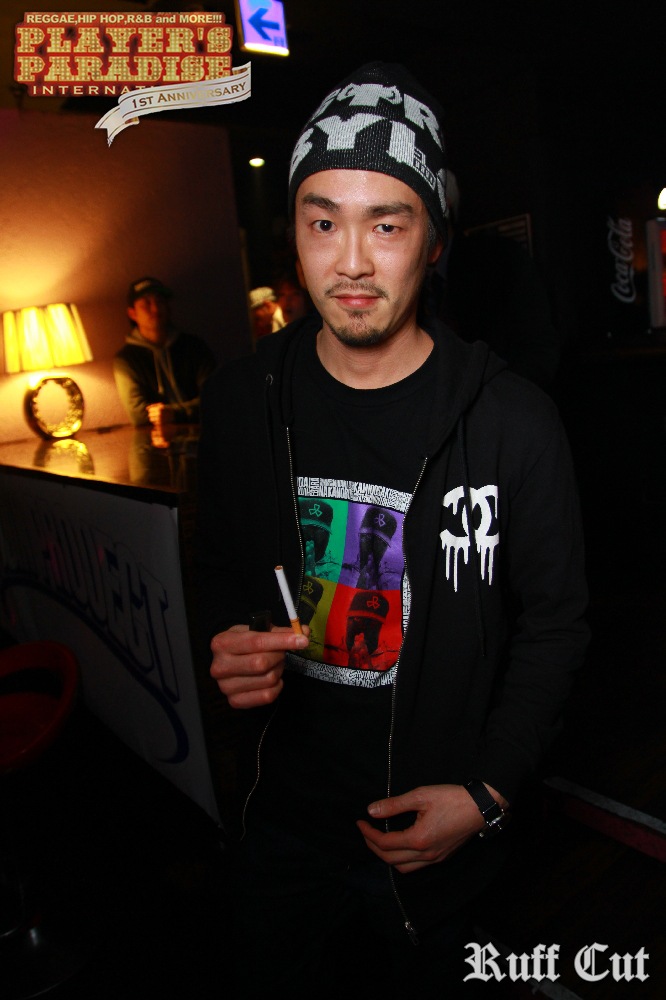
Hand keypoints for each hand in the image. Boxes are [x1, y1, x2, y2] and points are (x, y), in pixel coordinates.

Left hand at [146, 402, 174, 426]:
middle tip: (158, 415)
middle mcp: (159, 414)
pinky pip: (154, 423)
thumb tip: (146, 408)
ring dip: (154, 419)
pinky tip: (160, 421)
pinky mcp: (161, 425)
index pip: (150, 410)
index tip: (157, 411)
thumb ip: (153, 406)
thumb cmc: (168, 410)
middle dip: (153, 415)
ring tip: (159, 418)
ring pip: (151, 419)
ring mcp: (160, 420)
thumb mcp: (162, 406)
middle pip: (150, 415)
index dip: (153, 410)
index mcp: (159, 409)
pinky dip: (156, 422)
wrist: (176, 416)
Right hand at [210, 624, 308, 708]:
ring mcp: (225, 686)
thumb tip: (303, 632)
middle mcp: (220, 666)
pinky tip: (271, 678)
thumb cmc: (244, 644)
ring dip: (278, 670)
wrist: (227, 661)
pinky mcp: (235, 701)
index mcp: (222, 643)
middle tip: (280, 652)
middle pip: (262, 663)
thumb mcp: (257, 631)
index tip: (303, 640)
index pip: (256, 642)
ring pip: (267, 679)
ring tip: (273, 665)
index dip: (282, 641)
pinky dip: (277, 686)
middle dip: (279, 656)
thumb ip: (281, 631)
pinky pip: (267, 696)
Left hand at [357, 782, 507, 873]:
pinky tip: (400, 847)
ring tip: (379, 841)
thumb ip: (394, 805)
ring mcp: (435, 858)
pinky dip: (402, 860)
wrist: (480, 806)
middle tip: (365, 831)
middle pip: (390, 860)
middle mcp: (426, 854)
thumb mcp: (420, 796)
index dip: (368, 834)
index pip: (384, 843)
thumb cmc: (451, 798)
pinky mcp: (442, 857)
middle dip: (373, 846)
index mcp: (418, 840)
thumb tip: (371, 810)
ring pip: (403, 869)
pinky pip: (416, 867)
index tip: (360, 822)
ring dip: (387, 858)